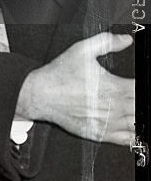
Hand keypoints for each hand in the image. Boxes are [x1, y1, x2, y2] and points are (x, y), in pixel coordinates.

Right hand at [15, 32, 135, 145]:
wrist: (40, 94)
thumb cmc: (59, 75)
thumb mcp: (81, 50)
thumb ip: (106, 42)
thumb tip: (125, 40)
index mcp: (115, 87)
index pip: (142, 89)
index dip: (145, 85)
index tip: (140, 83)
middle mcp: (115, 107)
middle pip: (143, 108)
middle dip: (144, 101)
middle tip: (137, 97)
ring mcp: (109, 123)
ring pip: (139, 125)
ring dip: (141, 118)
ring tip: (136, 111)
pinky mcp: (101, 133)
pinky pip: (127, 140)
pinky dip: (135, 135)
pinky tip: (133, 128)